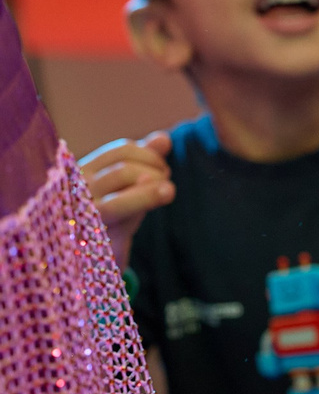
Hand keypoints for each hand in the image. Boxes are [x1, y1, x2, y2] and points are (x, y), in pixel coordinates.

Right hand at [80, 132, 172, 268]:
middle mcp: (76, 187)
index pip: (122, 150)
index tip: (163, 167)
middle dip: (156, 172)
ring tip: (167, 192)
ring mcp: (80, 212)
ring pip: (121, 194)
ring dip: (154, 191)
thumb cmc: (114, 212)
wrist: (94, 255)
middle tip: (167, 183)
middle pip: (125, 170)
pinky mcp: (90, 235)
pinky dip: (143, 205)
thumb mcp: (128, 183)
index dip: (151, 155)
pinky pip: (120, 215)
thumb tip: (163, 138)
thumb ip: (144, 159)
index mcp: (82, 169)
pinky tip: (157, 203)